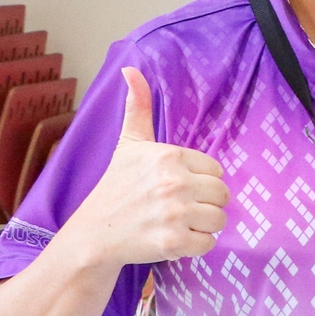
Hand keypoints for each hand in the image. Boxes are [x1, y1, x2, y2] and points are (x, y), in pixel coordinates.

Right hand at [67, 68, 228, 267]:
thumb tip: (130, 70)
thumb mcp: (128, 145)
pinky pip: (209, 243)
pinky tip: (172, 239)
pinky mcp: (173, 242)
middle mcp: (174, 182)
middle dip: (204, 204)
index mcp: (168, 156)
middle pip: (222, 195)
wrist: (92, 236)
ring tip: (174, 223)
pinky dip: (194, 246)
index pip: (216, 171)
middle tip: (176, 208)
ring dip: (201, 225)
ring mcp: (174, 213)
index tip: (175, 188)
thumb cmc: (115, 188)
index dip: (200, 181)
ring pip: (219, 220)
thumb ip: (138, 107)